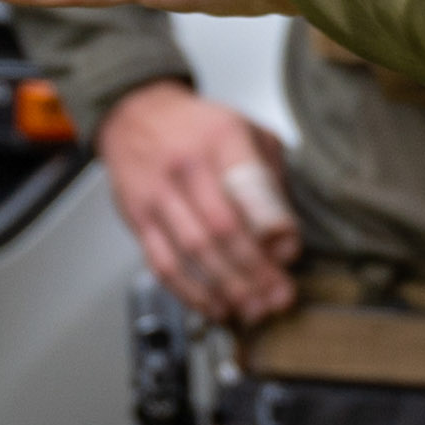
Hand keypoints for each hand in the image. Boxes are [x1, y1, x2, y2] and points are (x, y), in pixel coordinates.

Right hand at [102, 82, 301, 325]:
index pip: (249, 187)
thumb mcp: (246, 132)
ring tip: (253, 310)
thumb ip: (269, 179)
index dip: (273, 226)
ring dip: (227, 288)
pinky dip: (191, 291)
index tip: (290, 253)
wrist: (135, 115)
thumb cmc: (197, 128)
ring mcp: (157, 194)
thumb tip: (284, 235)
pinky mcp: (138, 218)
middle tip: (278, 296)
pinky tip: (215, 305)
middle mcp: (186, 165)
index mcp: (221, 138)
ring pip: (193, 251)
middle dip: (255, 270)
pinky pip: (163, 263)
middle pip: (222, 228)